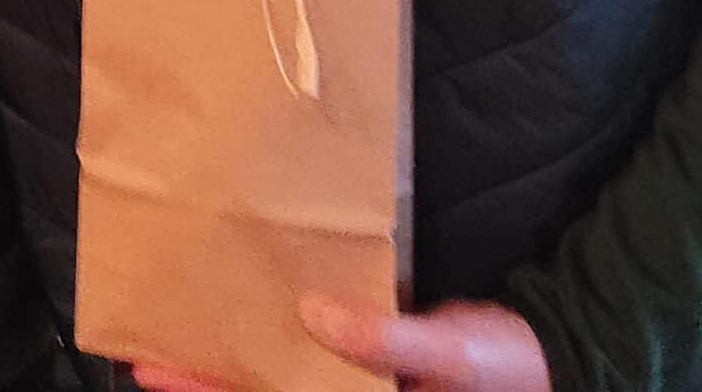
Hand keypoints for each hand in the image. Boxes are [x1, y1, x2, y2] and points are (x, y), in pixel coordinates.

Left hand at [132, 294, 547, 391]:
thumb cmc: (512, 365)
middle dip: (207, 382)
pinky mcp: (369, 367)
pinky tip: (245, 318)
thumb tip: (315, 316)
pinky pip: (309, 361)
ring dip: (233, 365)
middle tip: (142, 357)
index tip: (158, 373)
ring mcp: (358, 388)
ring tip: (176, 337)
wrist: (558, 355)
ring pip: (281, 381)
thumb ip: (388, 341)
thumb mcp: (456, 354)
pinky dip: (275, 344)